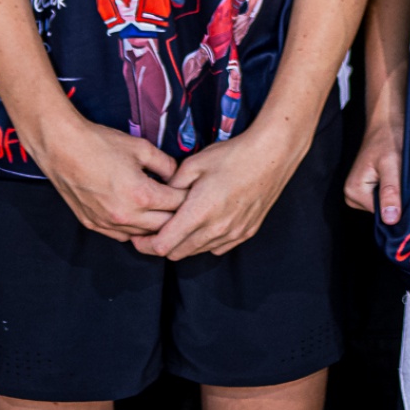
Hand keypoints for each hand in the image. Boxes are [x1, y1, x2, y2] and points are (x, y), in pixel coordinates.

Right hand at [30, 112, 183, 240]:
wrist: (62, 147)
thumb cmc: (100, 144)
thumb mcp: (141, 148)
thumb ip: (166, 164)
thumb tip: (179, 176)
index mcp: (141, 195)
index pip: (177, 205)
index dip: (187, 197)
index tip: (192, 191)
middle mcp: (126, 216)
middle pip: (164, 226)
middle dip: (176, 215)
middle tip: (181, 203)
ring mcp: (108, 223)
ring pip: (143, 236)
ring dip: (155, 225)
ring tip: (161, 210)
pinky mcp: (93, 225)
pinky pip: (122, 236)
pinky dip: (134, 229)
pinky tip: (137, 216)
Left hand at [134, 125, 300, 259]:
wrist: (271, 156)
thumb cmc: (232, 156)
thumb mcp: (194, 164)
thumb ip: (172, 186)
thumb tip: (160, 197)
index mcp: (199, 213)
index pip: (163, 245)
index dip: (146, 244)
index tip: (137, 237)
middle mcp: (215, 229)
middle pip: (177, 253)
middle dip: (161, 246)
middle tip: (152, 231)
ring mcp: (233, 234)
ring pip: (197, 251)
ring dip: (183, 244)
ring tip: (178, 225)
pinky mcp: (245, 233)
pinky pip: (217, 246)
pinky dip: (205, 241)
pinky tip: (204, 224)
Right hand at [344, 114, 404, 224]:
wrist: (387, 121)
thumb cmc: (389, 138)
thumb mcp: (392, 165)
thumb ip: (391, 192)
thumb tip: (390, 220)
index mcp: (353, 192)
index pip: (382, 216)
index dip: (399, 207)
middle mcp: (351, 195)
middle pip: (382, 212)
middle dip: (397, 201)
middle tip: (407, 183)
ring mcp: (358, 191)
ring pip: (384, 205)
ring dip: (397, 195)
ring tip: (403, 178)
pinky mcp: (367, 187)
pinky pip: (384, 197)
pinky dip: (395, 190)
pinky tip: (399, 178)